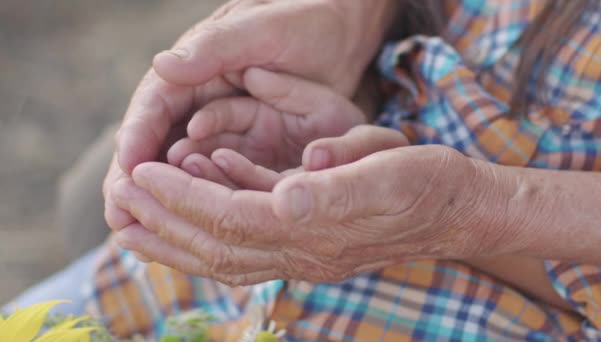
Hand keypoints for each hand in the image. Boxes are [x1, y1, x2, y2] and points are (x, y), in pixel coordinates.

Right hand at [105, 0, 396, 231]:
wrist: (342, 36)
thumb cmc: (304, 22)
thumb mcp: (264, 31)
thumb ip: (217, 48)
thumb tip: (161, 66)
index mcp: (196, 65)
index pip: (156, 104)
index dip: (137, 138)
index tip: (125, 173)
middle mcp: (200, 97)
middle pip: (158, 140)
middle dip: (137, 177)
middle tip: (120, 216)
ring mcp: (222, 123)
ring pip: (180, 163)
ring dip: (163, 195)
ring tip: (142, 229)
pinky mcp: (245, 142)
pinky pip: (215, 172)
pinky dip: (200, 196)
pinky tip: (188, 222)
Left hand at [111, 126, 515, 285]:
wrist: (457, 209)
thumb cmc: (427, 183)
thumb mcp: (388, 173)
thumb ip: (337, 187)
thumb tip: (285, 197)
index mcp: (315, 231)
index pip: (231, 218)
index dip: (183, 198)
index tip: (141, 174)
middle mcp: (303, 253)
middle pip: (217, 247)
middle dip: (164, 224)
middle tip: (118, 201)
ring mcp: (304, 255)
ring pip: (224, 256)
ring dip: (176, 239)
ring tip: (134, 223)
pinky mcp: (308, 246)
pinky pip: (248, 245)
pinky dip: (210, 232)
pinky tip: (190, 213)